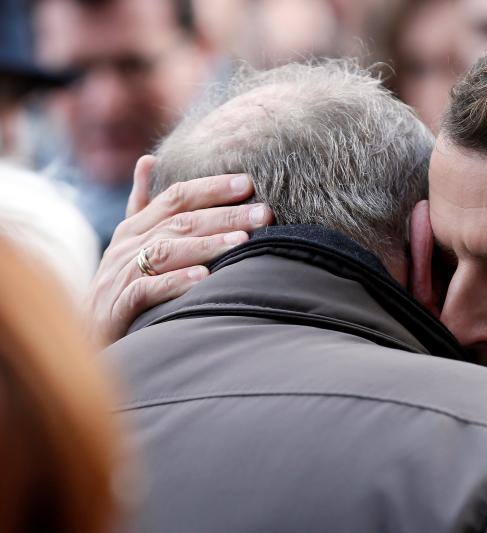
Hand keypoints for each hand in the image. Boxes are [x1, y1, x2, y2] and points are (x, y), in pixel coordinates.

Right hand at [84, 155, 273, 347]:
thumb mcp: (129, 241)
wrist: (85, 335)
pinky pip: (147, 290)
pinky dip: (175, 282)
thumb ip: (142, 204)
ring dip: (205, 245)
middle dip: (224, 216)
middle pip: (180, 222)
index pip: (176, 197)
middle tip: (262, 214)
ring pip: (166, 252)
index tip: (248, 183)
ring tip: (241, 242)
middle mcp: (126, 246)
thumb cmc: (118, 285)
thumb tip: (148, 160)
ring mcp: (120, 276)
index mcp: (133, 227)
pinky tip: (203, 277)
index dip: (211, 188)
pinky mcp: (117, 307)